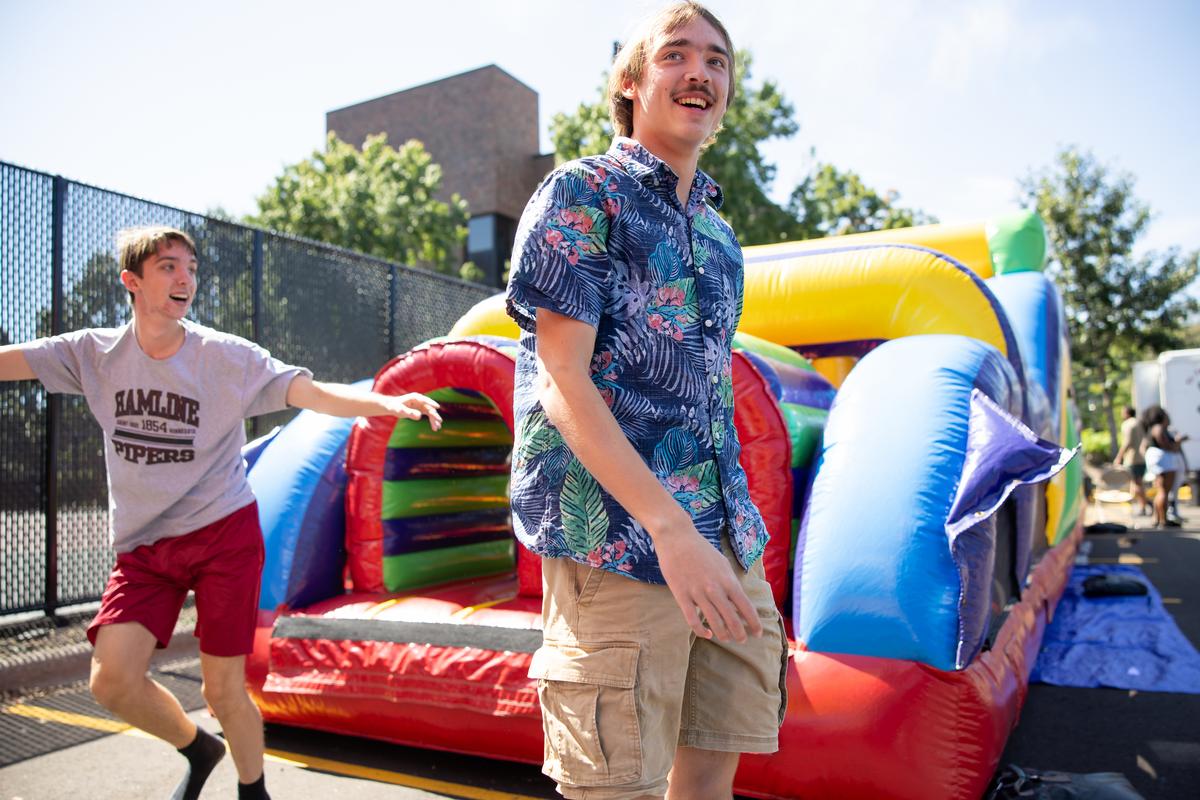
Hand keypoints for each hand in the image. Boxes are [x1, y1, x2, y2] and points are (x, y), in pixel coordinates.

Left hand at [381, 392, 441, 429]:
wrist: (392, 406)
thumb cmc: (395, 407)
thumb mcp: (400, 410)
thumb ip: (409, 412)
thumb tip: (419, 416)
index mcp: (415, 397)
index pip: (425, 400)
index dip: (431, 403)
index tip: (437, 407)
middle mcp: (420, 400)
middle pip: (430, 408)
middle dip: (434, 416)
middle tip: (439, 422)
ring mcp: (422, 405)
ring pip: (430, 413)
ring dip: (434, 420)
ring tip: (437, 428)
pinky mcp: (421, 409)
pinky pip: (429, 415)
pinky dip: (432, 421)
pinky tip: (434, 428)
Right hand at [655, 526, 763, 642]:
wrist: (677, 538)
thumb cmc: (701, 550)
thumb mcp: (723, 564)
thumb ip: (730, 582)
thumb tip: (739, 601)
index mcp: (728, 580)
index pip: (746, 607)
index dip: (754, 623)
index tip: (758, 633)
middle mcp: (715, 588)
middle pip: (732, 619)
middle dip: (740, 634)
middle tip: (742, 640)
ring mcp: (697, 592)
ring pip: (714, 622)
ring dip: (723, 634)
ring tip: (727, 639)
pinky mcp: (681, 595)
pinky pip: (692, 620)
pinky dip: (701, 631)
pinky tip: (707, 634)